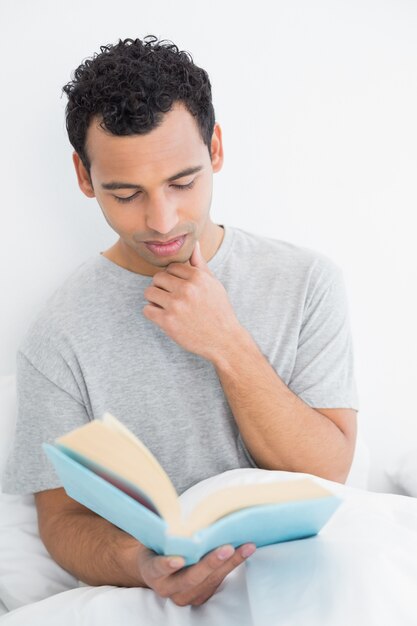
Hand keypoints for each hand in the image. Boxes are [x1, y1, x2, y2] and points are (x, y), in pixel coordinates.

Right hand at [136, 542, 255, 606]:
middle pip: (190, 578)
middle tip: (226, 549)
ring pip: (209, 581)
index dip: (167, 565)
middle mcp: (167, 587)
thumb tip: (183, 513)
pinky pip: (217, 582)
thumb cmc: (158, 546)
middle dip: (210, 564)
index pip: (158, 568)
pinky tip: (244, 551)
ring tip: (246, 547)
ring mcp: (184, 595)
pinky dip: (232, 565)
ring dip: (230, 563)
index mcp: (152, 571)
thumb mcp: (156, 538)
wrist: (156, 568)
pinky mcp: (199, 596)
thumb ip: (167, 533)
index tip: (179, 560)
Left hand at [143, 241, 242, 361]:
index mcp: (197, 277)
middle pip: (157, 278)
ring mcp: (176, 305)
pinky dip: (153, 313)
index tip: (179, 288)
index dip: (172, 278)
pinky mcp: (168, 322)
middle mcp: (186, 289)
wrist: (224, 339)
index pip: (170, 267)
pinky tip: (165, 317)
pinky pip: (147, 310)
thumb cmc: (219, 310)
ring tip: (166, 307)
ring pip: (149, 293)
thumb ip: (200, 264)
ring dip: (155, 300)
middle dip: (161, 287)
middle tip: (171, 298)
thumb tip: (194, 243)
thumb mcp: (214, 284)